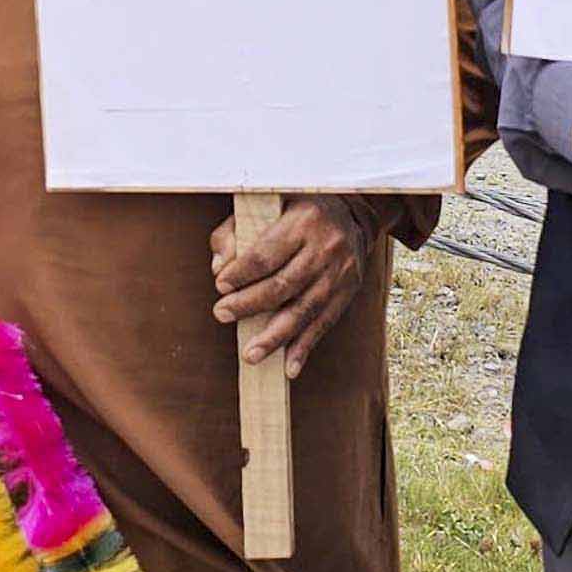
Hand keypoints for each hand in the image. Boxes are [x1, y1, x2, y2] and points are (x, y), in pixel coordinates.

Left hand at [214, 199, 372, 375]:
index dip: (242, 273)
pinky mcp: (347, 294)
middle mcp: (324, 248)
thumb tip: (219, 267)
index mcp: (303, 222)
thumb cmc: (298, 210)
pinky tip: (288, 368)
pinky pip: (324, 324)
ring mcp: (339, 274)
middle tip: (222, 315)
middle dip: (250, 304)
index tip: (221, 285)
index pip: (267, 253)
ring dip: (275, 337)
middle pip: (283, 284)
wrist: (353, 215)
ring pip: (304, 310)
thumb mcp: (268, 204)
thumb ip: (235, 231)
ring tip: (251, 355)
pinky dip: (305, 348)